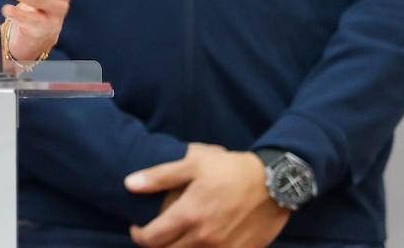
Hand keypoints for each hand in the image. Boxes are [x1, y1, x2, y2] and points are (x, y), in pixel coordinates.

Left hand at [125, 143, 289, 246]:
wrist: (274, 183)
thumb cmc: (230, 169)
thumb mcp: (193, 163)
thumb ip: (159, 176)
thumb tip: (129, 184)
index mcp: (189, 215)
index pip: (151, 239)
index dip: (139, 235)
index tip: (137, 227)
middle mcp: (204, 238)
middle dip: (156, 245)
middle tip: (155, 233)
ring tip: (175, 237)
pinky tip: (198, 241)